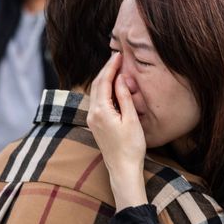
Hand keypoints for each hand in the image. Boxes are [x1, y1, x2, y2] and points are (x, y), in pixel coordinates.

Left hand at [86, 52, 147, 208]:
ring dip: (104, 79)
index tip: (118, 55)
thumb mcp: (131, 119)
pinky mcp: (95, 124)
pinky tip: (112, 86)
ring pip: (96, 92)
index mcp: (101, 111)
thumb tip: (120, 78)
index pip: (104, 81)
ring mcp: (92, 120)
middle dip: (106, 69)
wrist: (123, 169)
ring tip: (115, 68)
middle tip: (117, 57)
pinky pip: (97, 101)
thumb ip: (124, 97)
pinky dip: (104, 89)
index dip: (111, 67)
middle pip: (96, 84)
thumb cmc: (131, 147)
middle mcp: (92, 114)